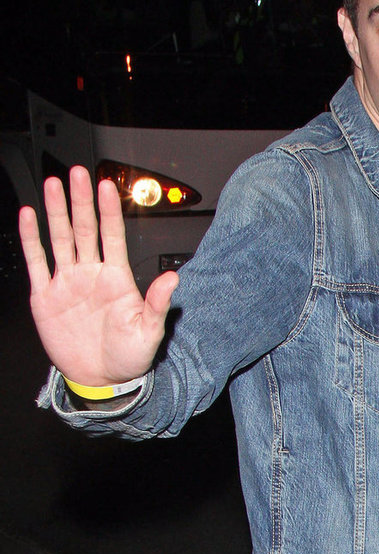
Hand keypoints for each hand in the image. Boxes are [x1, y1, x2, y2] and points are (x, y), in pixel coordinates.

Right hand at [19, 166, 178, 387]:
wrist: (102, 380)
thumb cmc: (129, 357)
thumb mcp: (149, 332)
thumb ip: (157, 303)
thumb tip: (173, 279)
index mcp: (116, 279)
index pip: (112, 236)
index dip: (109, 211)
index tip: (107, 185)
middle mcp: (91, 274)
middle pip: (84, 229)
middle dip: (80, 201)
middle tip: (77, 173)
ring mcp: (68, 282)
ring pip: (60, 238)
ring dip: (55, 212)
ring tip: (53, 184)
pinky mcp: (46, 296)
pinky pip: (38, 262)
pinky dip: (32, 239)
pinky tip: (29, 216)